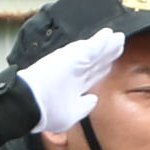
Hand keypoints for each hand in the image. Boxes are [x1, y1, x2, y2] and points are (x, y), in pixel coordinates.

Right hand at [19, 24, 128, 138]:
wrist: (30, 103)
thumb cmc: (45, 112)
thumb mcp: (70, 115)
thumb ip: (84, 106)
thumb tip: (94, 99)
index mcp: (74, 87)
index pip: (92, 76)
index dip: (103, 69)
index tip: (111, 64)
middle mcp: (75, 73)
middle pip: (97, 61)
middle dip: (108, 54)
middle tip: (118, 44)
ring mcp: (74, 63)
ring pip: (97, 52)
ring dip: (107, 44)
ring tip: (118, 37)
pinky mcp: (73, 57)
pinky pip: (92, 47)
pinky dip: (101, 41)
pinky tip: (109, 34)